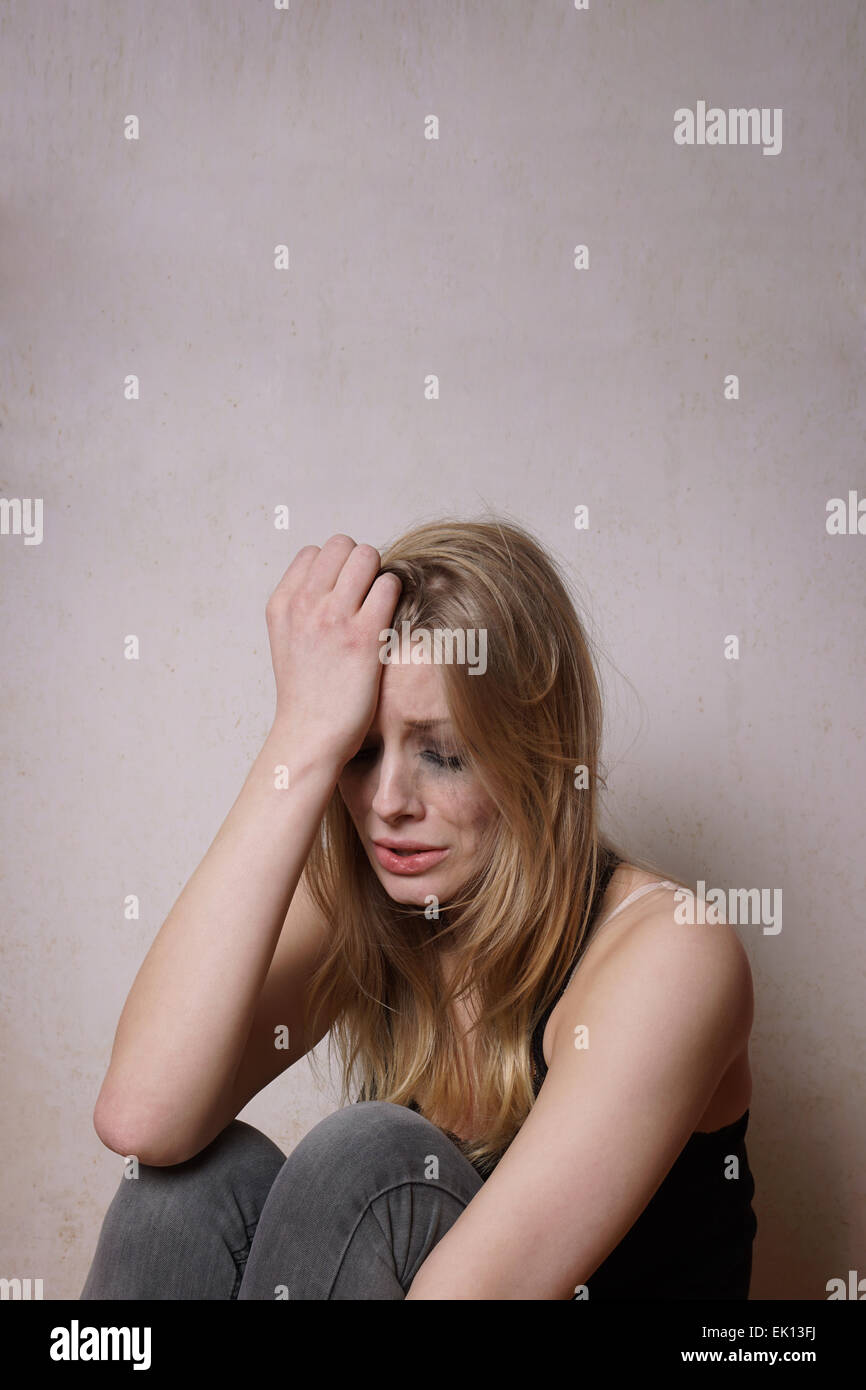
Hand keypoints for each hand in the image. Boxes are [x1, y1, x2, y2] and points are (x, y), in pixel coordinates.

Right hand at [265, 534, 401, 771]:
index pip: (313, 553)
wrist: (310, 735)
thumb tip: (336, 581)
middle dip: (360, 563)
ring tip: (379, 606)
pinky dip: (395, 594)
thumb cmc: (307, 693)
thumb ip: (303, 607)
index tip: (343, 593)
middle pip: (342, 545)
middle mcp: (304, 603)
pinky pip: (389, 585)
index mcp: (282, 604)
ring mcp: (333, 617)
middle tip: (367, 595)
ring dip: (380, 575)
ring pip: (367, 555)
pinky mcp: (364, 635)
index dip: (335, 568)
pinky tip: (390, 620)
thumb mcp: (287, 640)